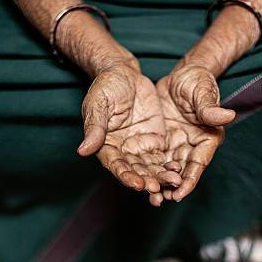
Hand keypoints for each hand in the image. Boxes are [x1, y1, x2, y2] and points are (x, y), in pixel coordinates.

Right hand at [78, 63, 181, 203]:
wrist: (125, 73)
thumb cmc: (106, 86)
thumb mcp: (98, 104)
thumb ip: (95, 128)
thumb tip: (83, 150)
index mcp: (105, 145)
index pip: (115, 165)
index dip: (126, 176)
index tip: (137, 184)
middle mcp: (122, 151)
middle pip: (135, 170)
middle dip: (146, 180)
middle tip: (157, 188)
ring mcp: (139, 147)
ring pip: (150, 167)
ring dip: (160, 177)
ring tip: (173, 182)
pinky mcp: (154, 142)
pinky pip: (162, 158)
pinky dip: (169, 166)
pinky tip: (179, 172)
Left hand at [153, 65, 235, 204]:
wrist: (180, 75)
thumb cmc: (197, 81)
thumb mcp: (202, 92)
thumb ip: (210, 107)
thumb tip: (227, 115)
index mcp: (208, 138)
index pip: (198, 164)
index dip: (189, 180)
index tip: (179, 194)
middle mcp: (193, 146)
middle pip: (182, 172)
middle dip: (172, 187)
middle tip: (159, 199)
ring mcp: (177, 146)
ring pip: (168, 169)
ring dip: (159, 183)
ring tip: (150, 197)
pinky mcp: (163, 142)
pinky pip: (155, 159)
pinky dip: (149, 170)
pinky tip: (139, 181)